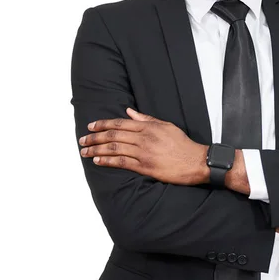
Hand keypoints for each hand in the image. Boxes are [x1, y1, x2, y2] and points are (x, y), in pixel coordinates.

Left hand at [78, 108, 207, 184]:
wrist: (196, 161)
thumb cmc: (182, 144)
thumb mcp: (166, 126)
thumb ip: (146, 119)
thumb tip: (129, 112)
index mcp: (148, 127)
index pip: (119, 123)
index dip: (103, 124)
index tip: (91, 126)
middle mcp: (144, 138)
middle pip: (113, 135)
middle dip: (95, 137)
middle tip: (82, 140)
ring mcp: (144, 153)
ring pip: (115, 148)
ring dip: (97, 149)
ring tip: (85, 152)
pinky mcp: (145, 167)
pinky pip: (122, 162)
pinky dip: (108, 160)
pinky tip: (98, 160)